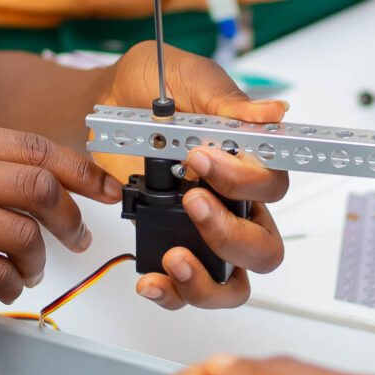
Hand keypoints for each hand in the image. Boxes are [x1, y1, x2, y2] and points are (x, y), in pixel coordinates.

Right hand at [0, 117, 119, 313]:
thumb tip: (46, 182)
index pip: (33, 146)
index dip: (81, 172)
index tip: (106, 191)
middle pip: (38, 187)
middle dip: (69, 220)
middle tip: (75, 240)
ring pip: (23, 234)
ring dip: (37, 261)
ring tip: (24, 270)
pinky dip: (10, 286)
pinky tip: (1, 287)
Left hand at [108, 42, 290, 307]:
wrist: (102, 101)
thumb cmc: (150, 87)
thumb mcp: (189, 81)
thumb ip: (227, 103)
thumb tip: (273, 113)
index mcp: (249, 164)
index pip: (273, 187)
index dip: (246, 182)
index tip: (202, 159)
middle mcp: (236, 205)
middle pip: (264, 247)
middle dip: (231, 235)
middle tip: (191, 202)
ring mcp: (206, 234)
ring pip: (235, 284)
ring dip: (208, 280)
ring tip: (174, 257)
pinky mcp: (173, 249)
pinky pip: (186, 291)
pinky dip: (171, 294)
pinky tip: (149, 278)